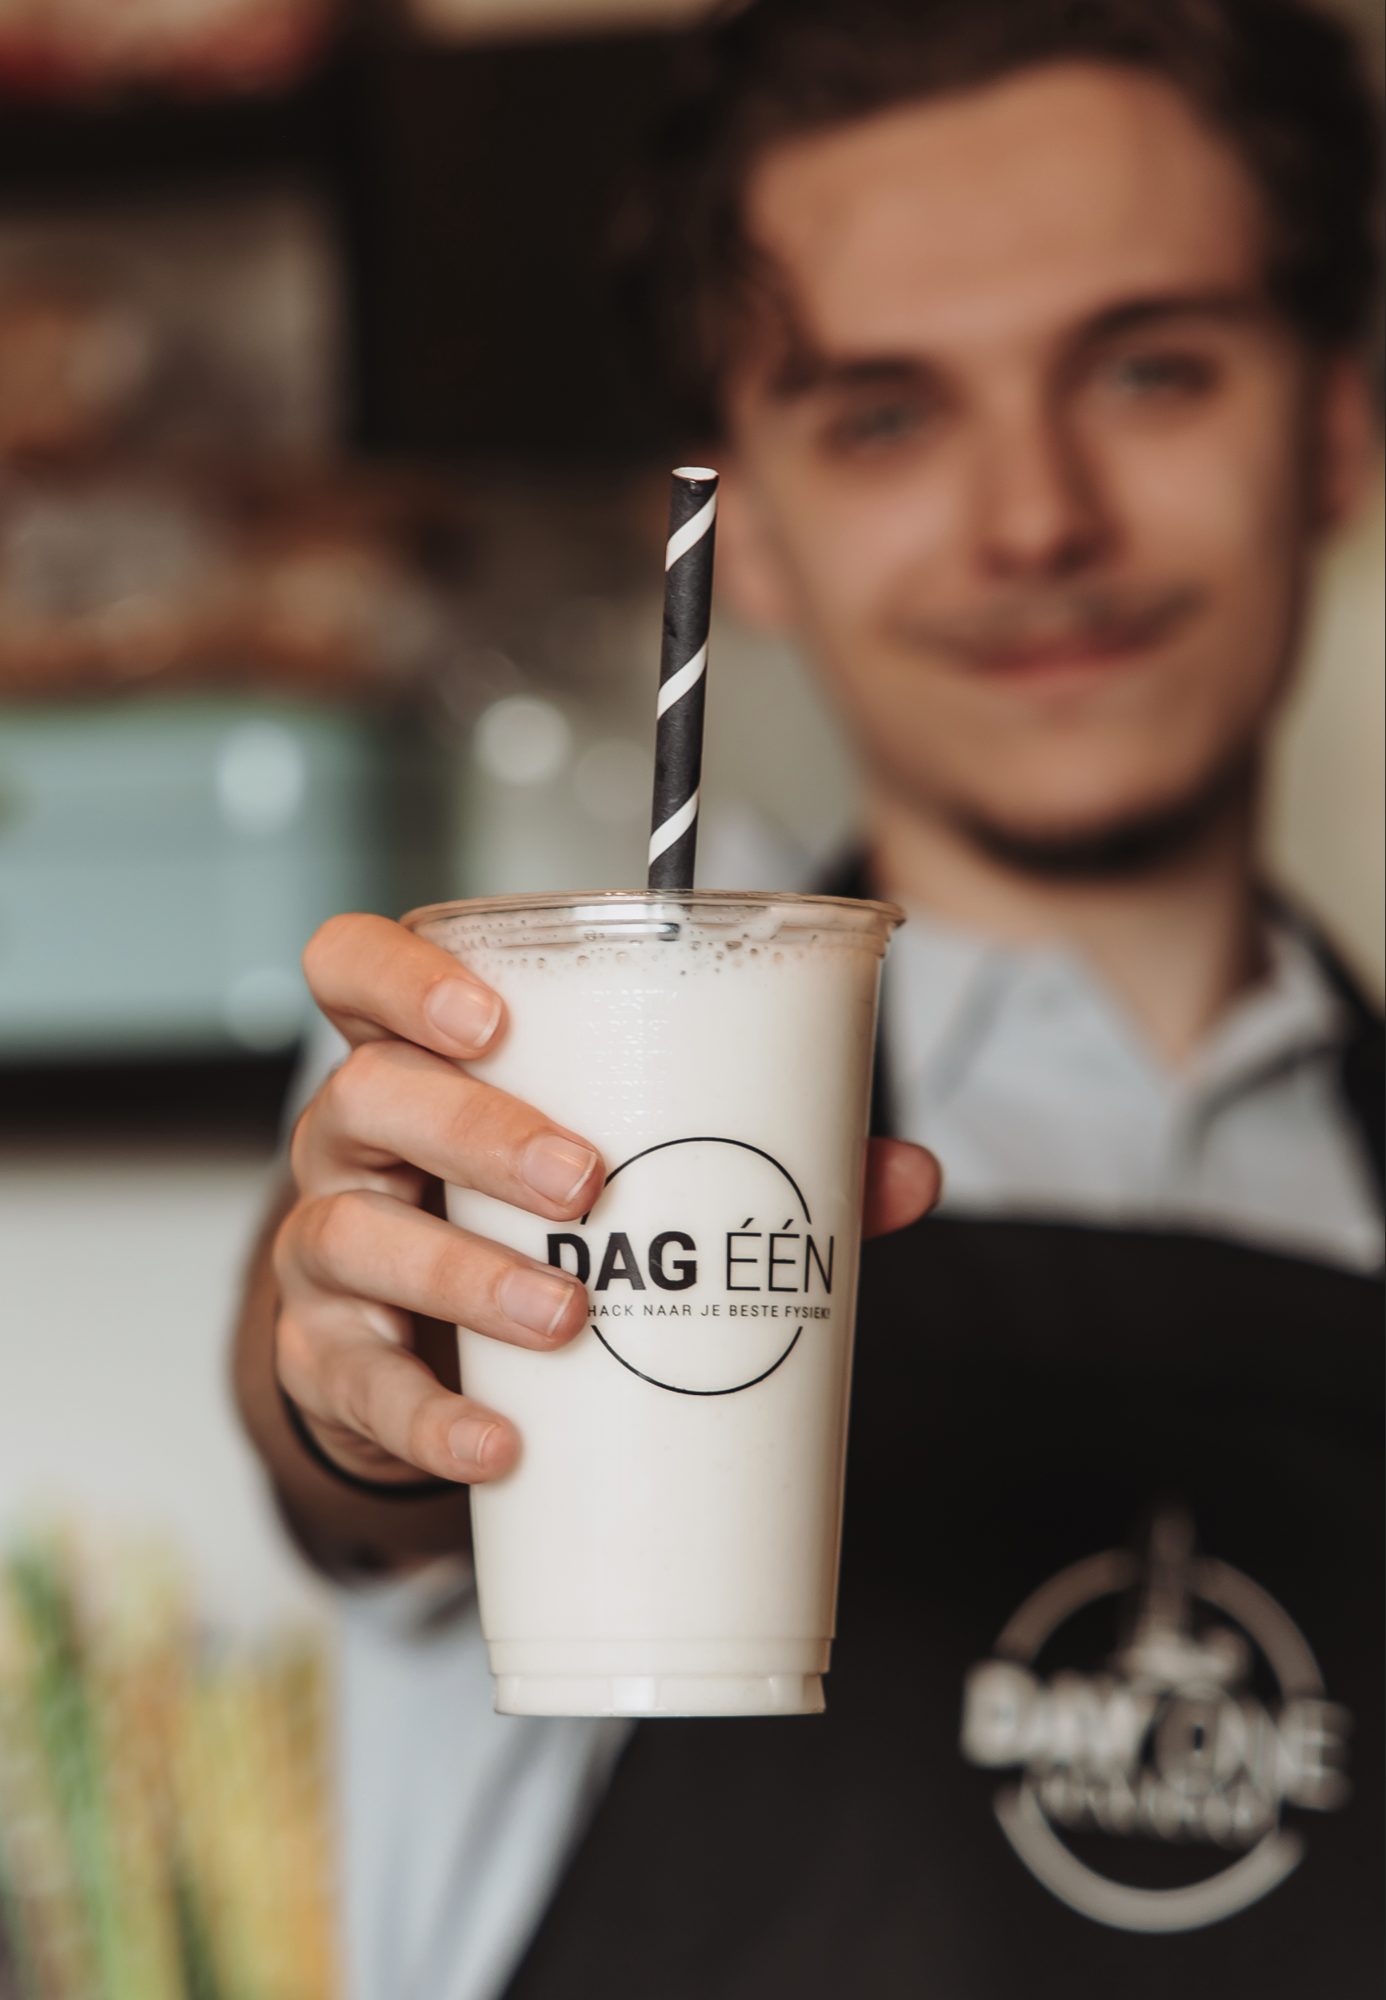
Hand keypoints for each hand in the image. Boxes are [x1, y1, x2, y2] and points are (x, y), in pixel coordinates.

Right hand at [274, 913, 940, 1489]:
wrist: (429, 1354)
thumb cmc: (526, 1219)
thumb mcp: (619, 1163)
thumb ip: (765, 1153)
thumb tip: (911, 1174)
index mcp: (416, 1057)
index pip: (350, 968)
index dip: (401, 976)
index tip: (492, 1014)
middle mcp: (351, 1140)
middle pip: (366, 1095)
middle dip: (477, 1132)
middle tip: (586, 1182)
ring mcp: (323, 1251)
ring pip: (354, 1234)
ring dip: (463, 1275)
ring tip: (568, 1315)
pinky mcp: (325, 1361)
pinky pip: (357, 1386)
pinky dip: (429, 1419)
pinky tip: (499, 1443)